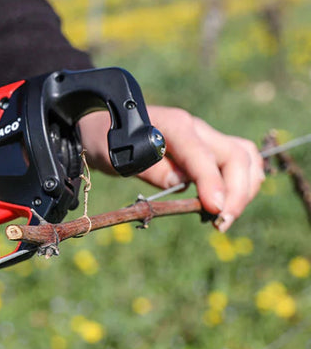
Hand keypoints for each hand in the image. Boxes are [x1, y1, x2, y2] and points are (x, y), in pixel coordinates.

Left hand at [79, 106, 264, 231]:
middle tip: (221, 223)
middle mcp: (196, 128)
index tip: (215, 210)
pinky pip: (238, 163)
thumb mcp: (118, 156)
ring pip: (245, 158)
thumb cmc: (107, 140)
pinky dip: (240, 184)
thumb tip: (182, 183)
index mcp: (174, 126)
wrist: (103, 125)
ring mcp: (205, 136)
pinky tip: (223, 205)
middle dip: (237, 192)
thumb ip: (151, 168)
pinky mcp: (208, 148)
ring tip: (223, 217)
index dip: (212, 183)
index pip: (202, 155)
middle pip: (237, 155)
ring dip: (244, 189)